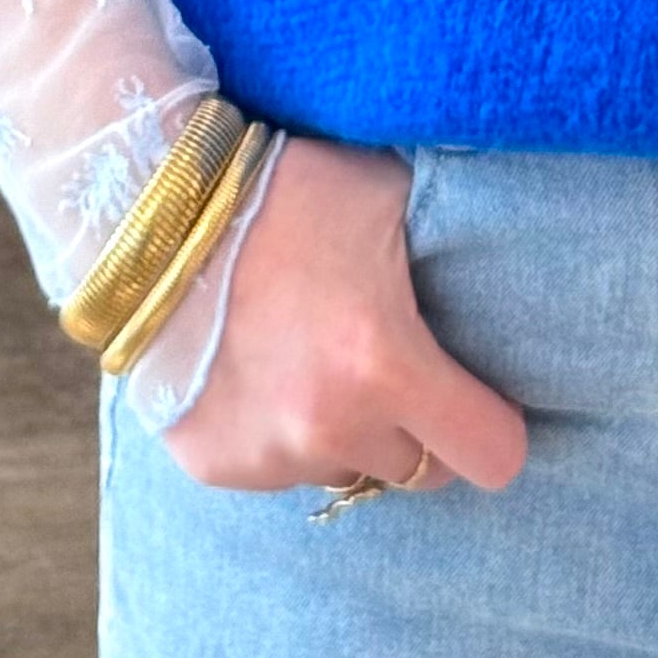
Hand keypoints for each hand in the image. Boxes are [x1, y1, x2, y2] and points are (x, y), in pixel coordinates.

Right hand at [159, 135, 528, 497]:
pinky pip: (279, 466)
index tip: (478, 397)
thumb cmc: (281, 187)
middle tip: (387, 363)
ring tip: (310, 350)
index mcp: (384, 364)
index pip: (492, 457)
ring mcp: (267, 456)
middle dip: (415, 425)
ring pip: (343, 466)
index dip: (495, 427)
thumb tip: (510, 256)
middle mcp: (328, 426)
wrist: (148, 206)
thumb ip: (449, 243)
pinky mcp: (215, 464)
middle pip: (417, 469)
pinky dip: (279, 429)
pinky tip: (259, 363)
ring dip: (342, 426)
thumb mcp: (384, 194)